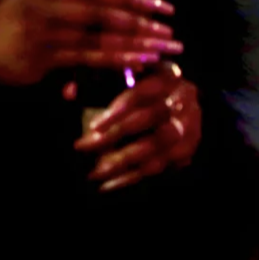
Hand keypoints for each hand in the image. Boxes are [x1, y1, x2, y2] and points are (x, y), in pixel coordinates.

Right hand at [0, 0, 179, 85]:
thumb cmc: (10, 33)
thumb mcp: (43, 6)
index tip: (164, 6)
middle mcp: (44, 6)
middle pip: (104, 12)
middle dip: (142, 21)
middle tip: (171, 30)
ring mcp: (41, 32)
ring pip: (99, 36)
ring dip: (135, 43)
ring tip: (164, 48)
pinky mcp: (40, 58)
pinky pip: (86, 58)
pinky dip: (114, 59)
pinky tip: (137, 61)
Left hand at [72, 62, 200, 191]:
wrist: (184, 104)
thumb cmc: (144, 88)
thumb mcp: (125, 76)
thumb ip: (97, 80)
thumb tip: (69, 91)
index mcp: (167, 75)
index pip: (144, 91)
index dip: (119, 108)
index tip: (93, 125)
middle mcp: (184, 98)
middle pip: (151, 117)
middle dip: (116, 135)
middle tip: (85, 147)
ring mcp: (189, 125)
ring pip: (157, 145)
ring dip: (123, 160)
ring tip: (94, 172)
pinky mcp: (188, 148)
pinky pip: (160, 166)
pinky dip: (132, 177)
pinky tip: (108, 184)